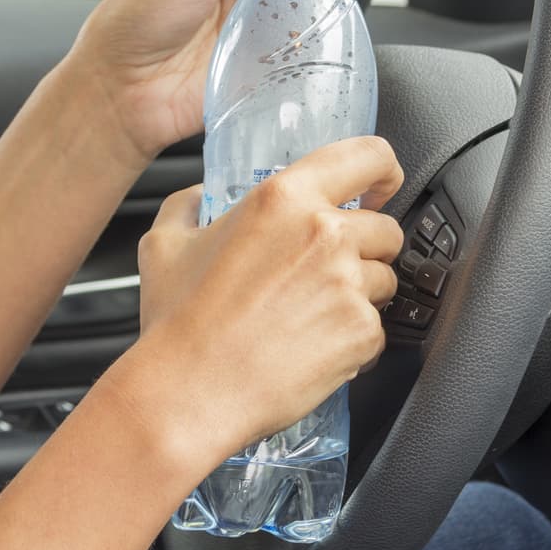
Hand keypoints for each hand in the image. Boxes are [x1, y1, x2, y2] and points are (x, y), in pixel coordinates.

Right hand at [132, 136, 403, 450]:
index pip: (368, 156)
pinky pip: (377, 329)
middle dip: (365, 248)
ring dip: (361, 294)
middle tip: (325, 271)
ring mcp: (349, 284)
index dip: (383, 172)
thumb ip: (187, 206)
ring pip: (385, 279)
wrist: (190, 393)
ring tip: (312, 314)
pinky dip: (353, 339)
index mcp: (284, 199)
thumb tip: (201, 197)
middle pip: (385, 227)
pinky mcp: (361, 332)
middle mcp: (325, 234)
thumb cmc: (178, 322)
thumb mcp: (165, 244)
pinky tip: (312, 346)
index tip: (378, 188)